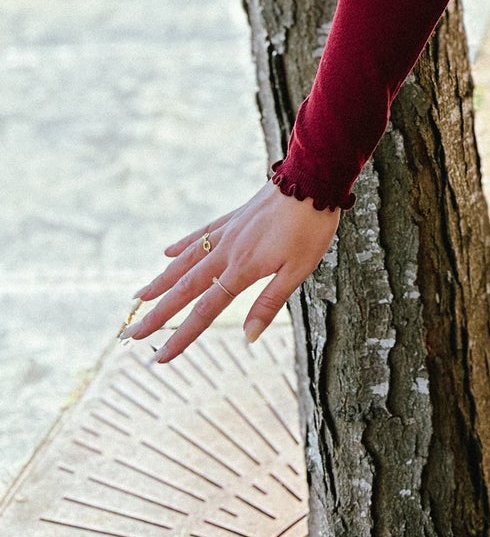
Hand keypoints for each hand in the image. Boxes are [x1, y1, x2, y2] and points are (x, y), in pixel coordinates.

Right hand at [125, 182, 339, 363]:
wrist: (312, 179)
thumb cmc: (310, 227)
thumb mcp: (298, 270)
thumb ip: (269, 303)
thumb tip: (248, 338)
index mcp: (241, 269)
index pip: (204, 311)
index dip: (181, 337)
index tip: (159, 357)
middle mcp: (226, 252)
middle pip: (183, 289)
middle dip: (156, 314)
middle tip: (130, 333)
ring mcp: (227, 232)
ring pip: (185, 261)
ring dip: (160, 282)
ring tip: (138, 298)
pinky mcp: (234, 217)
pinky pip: (201, 234)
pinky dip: (182, 245)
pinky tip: (167, 252)